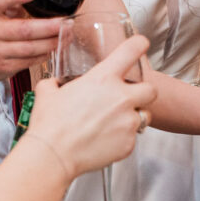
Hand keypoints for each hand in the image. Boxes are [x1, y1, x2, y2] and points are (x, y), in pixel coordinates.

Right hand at [0, 0, 63, 81]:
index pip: (0, 0)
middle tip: (68, 22)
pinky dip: (46, 53)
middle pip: (25, 29)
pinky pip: (31, 60)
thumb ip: (15, 2)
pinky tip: (55, 46)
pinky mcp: (4, 67)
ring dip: (53, 42)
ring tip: (67, 35)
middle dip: (50, 27)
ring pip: (31, 48)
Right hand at [27, 34, 155, 176]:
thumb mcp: (47, 92)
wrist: (53, 155)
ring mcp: (128, 122)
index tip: (140, 46)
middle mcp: (122, 98)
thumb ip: (56, 83)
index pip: (132, 50)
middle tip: (129, 97)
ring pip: (144, 116)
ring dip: (133, 117)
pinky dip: (122, 138)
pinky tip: (105, 140)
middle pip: (151, 89)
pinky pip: (132, 137)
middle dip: (144, 92)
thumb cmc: (50, 124)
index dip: (139, 45)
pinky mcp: (129, 143)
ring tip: (114, 123)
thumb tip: (55, 84)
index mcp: (104, 78)